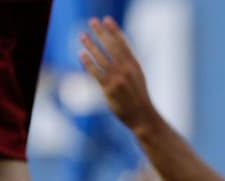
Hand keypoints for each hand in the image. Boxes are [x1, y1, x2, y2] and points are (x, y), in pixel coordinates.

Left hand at [79, 17, 154, 132]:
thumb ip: (127, 66)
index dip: (114, 31)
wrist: (143, 117)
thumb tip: (112, 56)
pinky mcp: (109, 89)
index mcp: (134, 66)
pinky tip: (82, 54)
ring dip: (91, 45)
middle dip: (101, 33)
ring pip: (101, 58)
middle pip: (111, 47)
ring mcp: (117, 79)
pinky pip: (96, 73)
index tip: (107, 20)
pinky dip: (88, 63)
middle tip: (92, 22)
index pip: (123, 44)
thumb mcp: (137, 78)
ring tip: (82, 36)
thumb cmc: (138, 98)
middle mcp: (126, 70)